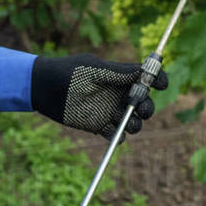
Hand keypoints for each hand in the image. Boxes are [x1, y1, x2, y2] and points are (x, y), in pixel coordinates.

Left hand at [30, 53, 168, 138]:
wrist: (44, 88)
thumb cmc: (68, 72)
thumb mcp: (94, 70)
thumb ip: (119, 72)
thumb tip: (144, 69)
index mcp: (120, 77)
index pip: (147, 78)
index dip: (158, 80)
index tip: (161, 84)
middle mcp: (118, 94)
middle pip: (144, 103)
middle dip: (147, 107)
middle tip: (140, 109)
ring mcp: (110, 110)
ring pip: (133, 122)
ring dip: (135, 124)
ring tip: (126, 123)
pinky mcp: (99, 125)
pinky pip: (116, 135)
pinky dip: (117, 136)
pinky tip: (109, 131)